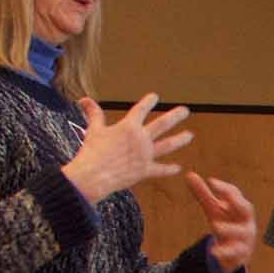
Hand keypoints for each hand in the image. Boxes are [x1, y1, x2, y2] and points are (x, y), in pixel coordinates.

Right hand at [61, 95, 193, 202]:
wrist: (93, 175)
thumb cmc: (91, 152)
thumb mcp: (93, 130)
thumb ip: (93, 114)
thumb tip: (83, 99)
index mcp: (128, 127)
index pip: (141, 109)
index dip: (148, 101)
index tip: (155, 96)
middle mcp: (140, 139)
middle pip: (162, 124)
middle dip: (175, 116)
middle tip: (185, 110)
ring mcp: (145, 155)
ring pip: (167, 145)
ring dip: (180, 139)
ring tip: (190, 135)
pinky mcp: (145, 171)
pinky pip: (160, 169)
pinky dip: (169, 169)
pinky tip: (178, 168)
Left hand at [187, 173, 257, 270]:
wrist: (236, 252)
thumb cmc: (226, 224)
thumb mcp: (213, 209)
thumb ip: (203, 193)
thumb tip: (189, 174)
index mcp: (239, 208)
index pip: (235, 194)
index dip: (224, 188)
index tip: (211, 181)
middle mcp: (246, 221)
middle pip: (246, 209)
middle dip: (237, 203)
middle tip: (223, 198)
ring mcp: (246, 237)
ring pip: (241, 232)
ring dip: (229, 229)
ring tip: (215, 226)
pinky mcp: (242, 253)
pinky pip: (236, 252)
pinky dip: (226, 252)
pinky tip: (214, 252)